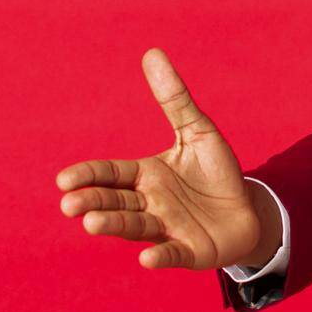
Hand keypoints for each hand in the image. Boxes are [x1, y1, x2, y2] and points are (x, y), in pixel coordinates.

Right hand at [55, 48, 269, 269]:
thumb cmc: (215, 172)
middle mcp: (148, 204)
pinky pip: (172, 254)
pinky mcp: (189, 250)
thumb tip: (152, 52)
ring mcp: (166, 229)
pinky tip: (147, 259)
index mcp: (145, 177)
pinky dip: (160, 257)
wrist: (246, 209)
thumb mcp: (198, 131)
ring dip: (114, 226)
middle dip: (92, 203)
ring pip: (135, 227)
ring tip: (92, 224)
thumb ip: (174, 99)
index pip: (110, 174)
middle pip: (115, 202)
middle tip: (70, 204)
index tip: (65, 179)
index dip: (89, 176)